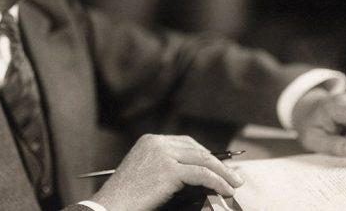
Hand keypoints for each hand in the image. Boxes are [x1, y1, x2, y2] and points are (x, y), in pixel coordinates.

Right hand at [90, 134, 243, 210]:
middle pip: (197, 149)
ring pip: (203, 160)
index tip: (219, 167)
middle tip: (233, 176)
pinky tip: (225, 189)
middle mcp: (157, 143)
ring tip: (234, 184)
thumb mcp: (146, 174)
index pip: (186, 143)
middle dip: (218, 163)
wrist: (111, 207)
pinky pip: (202, 174)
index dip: (205, 155)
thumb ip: (168, 168)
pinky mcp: (169, 170)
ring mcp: (162, 155)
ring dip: (222, 173)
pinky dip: (218, 182)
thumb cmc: (127, 198)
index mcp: (150, 141)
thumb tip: (198, 174)